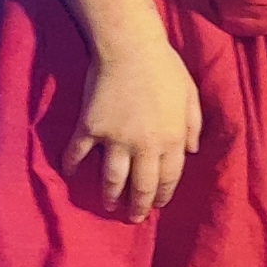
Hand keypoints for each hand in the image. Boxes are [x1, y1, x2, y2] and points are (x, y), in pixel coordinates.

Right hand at [66, 37, 202, 219]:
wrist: (130, 48)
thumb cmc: (165, 68)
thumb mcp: (191, 95)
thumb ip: (194, 125)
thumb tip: (193, 151)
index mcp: (172, 138)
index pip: (169, 177)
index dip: (163, 194)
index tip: (158, 204)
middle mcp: (145, 145)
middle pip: (141, 186)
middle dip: (138, 206)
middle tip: (134, 218)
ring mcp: (115, 138)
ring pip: (112, 179)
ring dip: (109, 196)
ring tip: (108, 205)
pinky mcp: (90, 128)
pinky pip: (78, 154)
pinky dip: (73, 166)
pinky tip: (71, 175)